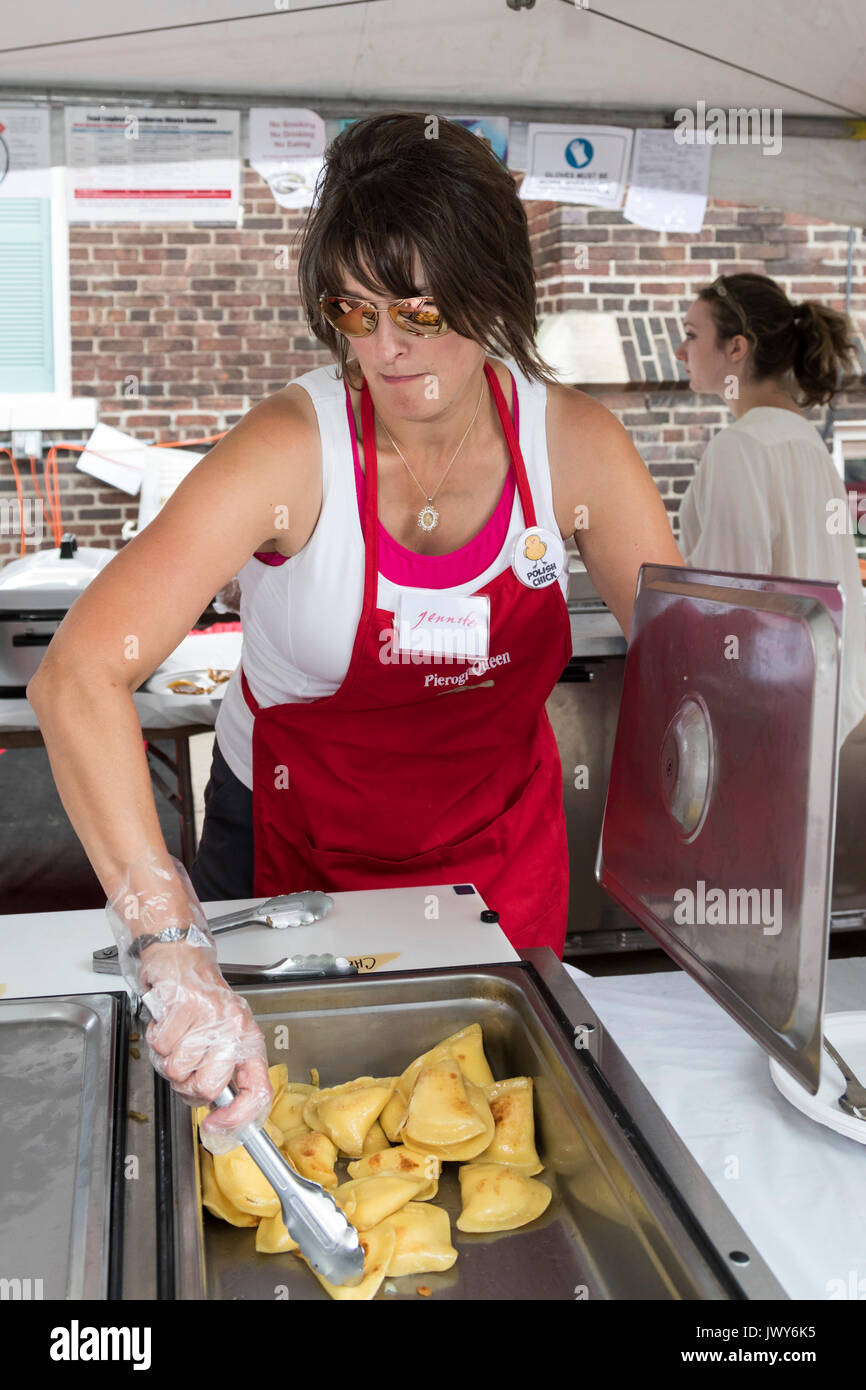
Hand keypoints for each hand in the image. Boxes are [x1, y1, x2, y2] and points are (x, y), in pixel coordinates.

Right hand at [104, 851, 271, 1152]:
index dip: (236, 1120)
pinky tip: (166, 1021)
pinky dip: (155, 1037)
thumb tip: (216, 1115)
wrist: (181, 955)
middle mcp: (235, 1029)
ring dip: (168, 1058)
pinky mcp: (186, 1004)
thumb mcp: (220, 1037)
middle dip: (185, 1082)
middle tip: (184, 1061)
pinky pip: (161, 1045)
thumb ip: (220, 1073)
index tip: (214, 1129)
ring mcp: (211, 1017)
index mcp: (249, 1041)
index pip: (257, 1091)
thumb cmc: (200, 999)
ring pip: (178, 1069)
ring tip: (175, 1036)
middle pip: (206, 1088)